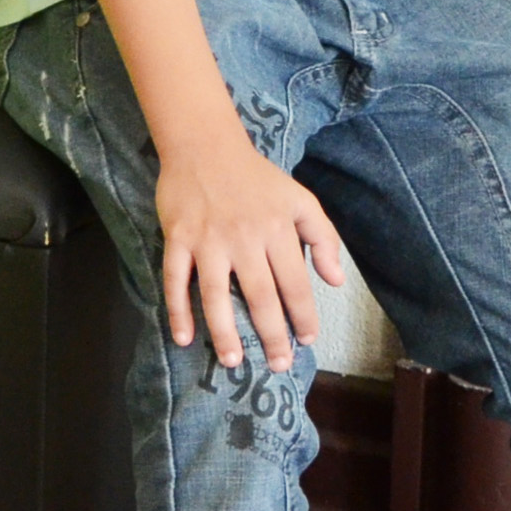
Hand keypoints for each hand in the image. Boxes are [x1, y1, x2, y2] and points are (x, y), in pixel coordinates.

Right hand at [154, 132, 344, 373]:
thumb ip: (324, 239)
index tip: (307, 340)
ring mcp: (207, 240)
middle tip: (278, 365)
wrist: (204, 145)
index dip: (303, 316)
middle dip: (271, 335)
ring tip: (233, 362)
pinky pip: (175, 280)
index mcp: (277, 230)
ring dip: (225, 332)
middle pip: (260, 296)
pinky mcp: (177, 238)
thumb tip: (334, 281)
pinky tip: (183, 337)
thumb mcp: (300, 200)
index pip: (295, 283)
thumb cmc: (256, 177)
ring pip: (215, 295)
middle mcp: (244, 238)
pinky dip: (177, 310)